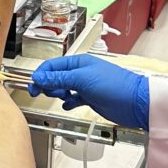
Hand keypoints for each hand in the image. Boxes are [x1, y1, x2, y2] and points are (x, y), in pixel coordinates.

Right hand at [27, 55, 149, 128]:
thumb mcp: (82, 79)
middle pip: (55, 76)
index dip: (41, 75)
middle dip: (48, 84)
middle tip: (44, 93)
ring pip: (63, 87)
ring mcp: (85, 85)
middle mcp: (81, 72)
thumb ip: (59, 78)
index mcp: (79, 62)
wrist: (135, 103)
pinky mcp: (90, 98)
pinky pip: (73, 98)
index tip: (33, 86)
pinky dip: (68, 102)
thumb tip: (39, 76)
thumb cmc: (114, 86)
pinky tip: (69, 105)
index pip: (52, 66)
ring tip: (62, 97)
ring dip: (58, 93)